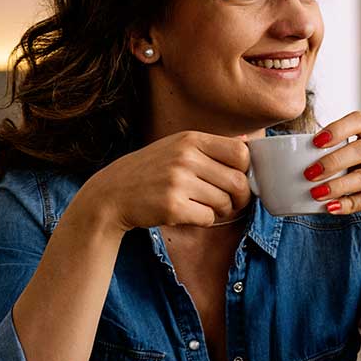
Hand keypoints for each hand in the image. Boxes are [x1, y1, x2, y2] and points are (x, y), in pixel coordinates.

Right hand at [77, 131, 251, 232]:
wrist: (112, 194)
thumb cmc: (151, 171)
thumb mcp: (177, 147)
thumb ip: (211, 146)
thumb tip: (248, 141)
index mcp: (191, 139)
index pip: (241, 152)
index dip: (246, 170)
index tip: (238, 179)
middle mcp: (185, 157)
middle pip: (238, 182)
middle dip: (240, 197)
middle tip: (230, 202)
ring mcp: (178, 182)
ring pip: (225, 202)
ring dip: (221, 210)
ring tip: (202, 206)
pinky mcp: (172, 207)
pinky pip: (208, 218)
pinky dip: (204, 220)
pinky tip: (188, 213)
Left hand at [303, 112, 360, 244]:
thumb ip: (352, 154)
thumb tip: (310, 162)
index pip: (359, 121)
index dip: (336, 129)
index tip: (315, 142)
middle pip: (360, 151)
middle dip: (331, 163)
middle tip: (309, 174)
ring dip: (336, 187)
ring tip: (316, 194)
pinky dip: (349, 204)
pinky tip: (333, 207)